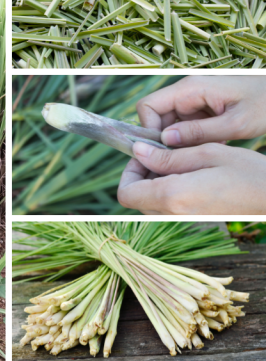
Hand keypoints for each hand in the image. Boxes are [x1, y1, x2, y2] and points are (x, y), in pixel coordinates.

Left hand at [118, 141, 265, 214]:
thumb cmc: (249, 173)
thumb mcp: (207, 154)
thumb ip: (168, 156)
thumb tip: (139, 151)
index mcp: (173, 197)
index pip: (125, 193)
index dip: (128, 173)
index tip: (143, 155)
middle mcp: (174, 215)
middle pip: (136, 199)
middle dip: (141, 175)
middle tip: (160, 154)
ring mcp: (184, 223)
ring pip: (150, 204)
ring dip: (154, 183)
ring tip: (178, 162)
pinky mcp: (194, 223)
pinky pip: (168, 209)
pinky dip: (169, 192)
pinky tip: (190, 175)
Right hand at [136, 76, 265, 146]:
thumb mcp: (236, 123)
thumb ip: (199, 132)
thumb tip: (165, 141)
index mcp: (191, 88)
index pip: (148, 106)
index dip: (149, 130)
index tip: (163, 152)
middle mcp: (188, 91)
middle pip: (157, 116)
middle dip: (165, 139)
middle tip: (183, 159)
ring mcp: (195, 98)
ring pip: (171, 123)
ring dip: (181, 141)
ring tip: (203, 153)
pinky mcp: (204, 106)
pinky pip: (187, 124)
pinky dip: (194, 138)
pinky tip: (213, 145)